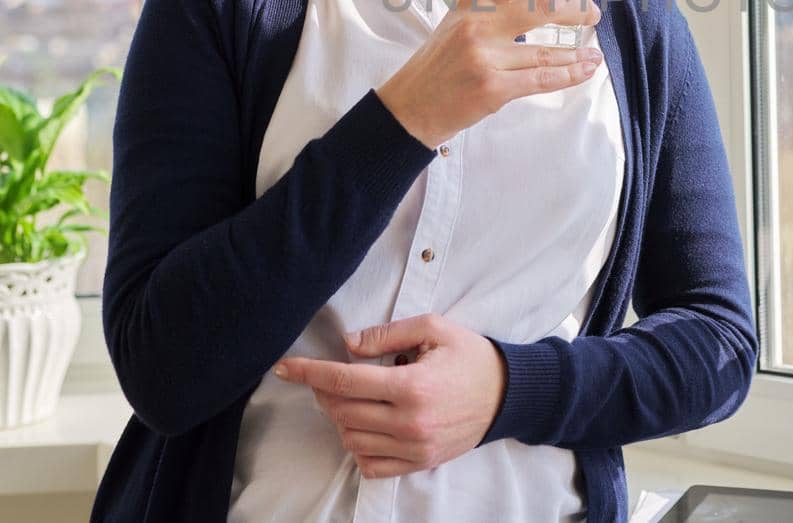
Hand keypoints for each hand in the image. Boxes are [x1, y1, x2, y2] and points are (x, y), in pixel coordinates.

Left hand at [273, 313, 507, 479]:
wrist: (507, 394)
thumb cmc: (470, 357)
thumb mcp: (435, 328)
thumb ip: (389, 334)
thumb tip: (349, 344)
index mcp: (412, 386)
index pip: (345, 381)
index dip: (309, 372)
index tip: (285, 367)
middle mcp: (410, 422)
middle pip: (342, 412)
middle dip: (324, 392)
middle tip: (328, 376)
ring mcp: (414, 447)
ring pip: (352, 439)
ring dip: (341, 418)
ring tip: (353, 398)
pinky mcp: (419, 462)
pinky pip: (371, 465)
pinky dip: (358, 447)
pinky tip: (366, 426)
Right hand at [376, 0, 603, 148]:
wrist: (408, 108)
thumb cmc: (438, 65)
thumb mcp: (458, 22)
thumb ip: (493, 6)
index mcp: (472, 1)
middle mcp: (478, 23)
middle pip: (543, 5)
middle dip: (576, 10)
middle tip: (592, 14)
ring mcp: (484, 56)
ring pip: (547, 51)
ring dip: (578, 52)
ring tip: (593, 53)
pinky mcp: (492, 88)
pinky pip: (542, 79)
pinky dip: (570, 74)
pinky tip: (585, 70)